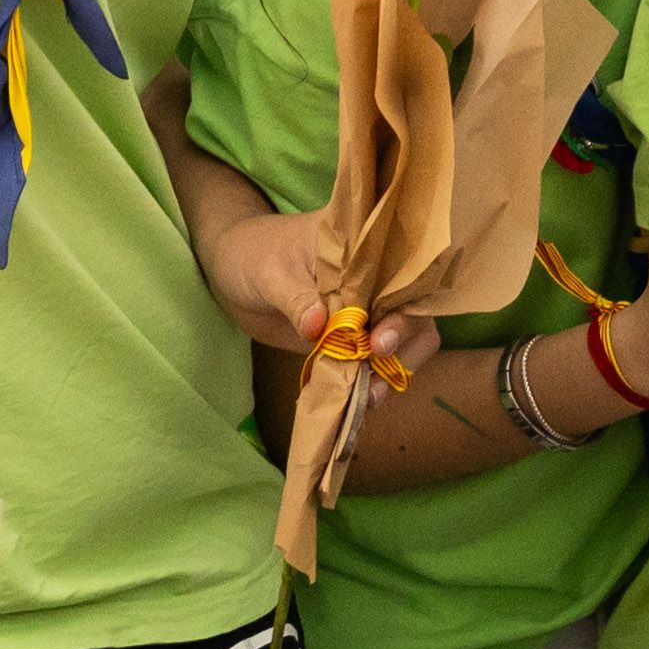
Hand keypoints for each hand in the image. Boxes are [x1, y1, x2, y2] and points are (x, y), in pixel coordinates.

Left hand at [204, 201, 437, 388]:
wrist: (232, 271)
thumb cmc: (253, 256)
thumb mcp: (270, 273)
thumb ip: (295, 299)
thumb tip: (317, 327)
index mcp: (365, 248)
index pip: (405, 276)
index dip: (403, 309)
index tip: (380, 340)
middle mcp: (378, 278)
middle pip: (416, 312)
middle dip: (405, 346)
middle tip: (374, 370)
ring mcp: (368, 308)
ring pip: (404, 341)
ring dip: (391, 370)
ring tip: (366, 396)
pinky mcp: (354, 335)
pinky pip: (374, 358)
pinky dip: (371, 379)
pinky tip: (356, 400)